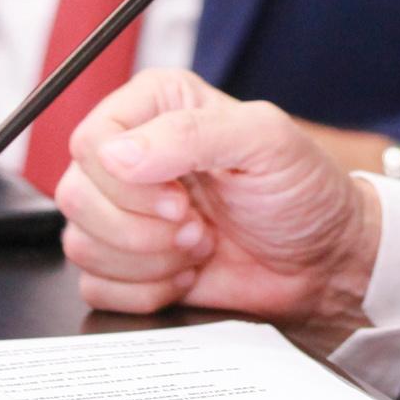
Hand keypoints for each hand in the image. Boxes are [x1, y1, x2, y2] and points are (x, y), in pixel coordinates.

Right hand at [55, 70, 384, 350]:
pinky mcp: (126, 263)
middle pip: (76, 195)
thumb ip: (194, 134)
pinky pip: (95, 286)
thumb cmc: (303, 192)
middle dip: (143, 228)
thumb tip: (120, 154)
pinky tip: (186, 275)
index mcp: (157, 108)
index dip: (127, 182)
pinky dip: (145, 291)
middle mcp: (133, 156)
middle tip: (198, 227)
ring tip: (200, 246)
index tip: (181, 199)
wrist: (323, 261)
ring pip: (81, 243)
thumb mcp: (267, 142)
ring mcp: (125, 213)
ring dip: (149, 261)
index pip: (91, 141)